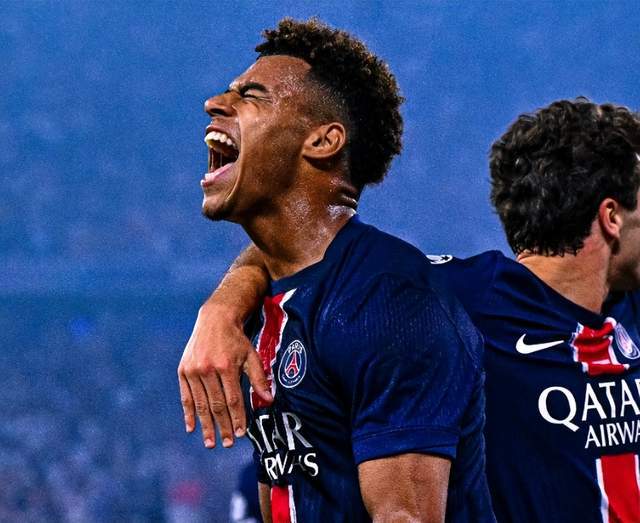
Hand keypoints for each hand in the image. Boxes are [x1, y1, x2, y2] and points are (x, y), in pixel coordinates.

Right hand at [178, 303, 272, 448]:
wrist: (214, 320)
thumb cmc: (236, 340)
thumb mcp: (251, 355)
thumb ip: (258, 378)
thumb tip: (269, 400)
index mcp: (226, 366)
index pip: (233, 399)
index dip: (237, 418)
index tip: (241, 434)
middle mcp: (207, 369)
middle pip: (216, 405)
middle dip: (223, 427)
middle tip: (228, 444)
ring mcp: (193, 371)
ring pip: (200, 404)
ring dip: (206, 425)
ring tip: (211, 443)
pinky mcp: (183, 371)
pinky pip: (185, 397)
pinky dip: (188, 414)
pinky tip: (192, 428)